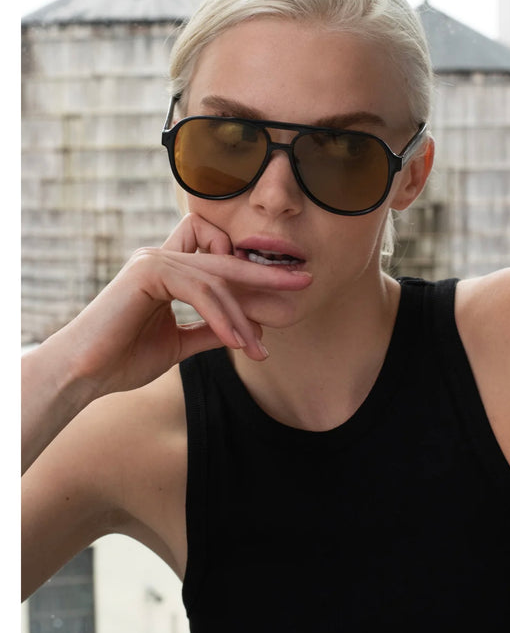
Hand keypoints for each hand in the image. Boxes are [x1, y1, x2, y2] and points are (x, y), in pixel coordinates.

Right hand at [43, 213, 311, 398]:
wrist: (82, 374)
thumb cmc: (123, 359)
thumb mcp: (179, 344)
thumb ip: (211, 331)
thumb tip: (248, 330)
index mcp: (168, 270)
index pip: (217, 257)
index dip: (248, 271)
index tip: (279, 291)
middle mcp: (161, 257)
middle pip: (226, 259)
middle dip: (267, 271)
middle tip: (304, 281)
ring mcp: (153, 261)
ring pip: (216, 278)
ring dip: (243, 315)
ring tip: (261, 346)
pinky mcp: (147, 272)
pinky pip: (199, 289)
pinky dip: (222, 316)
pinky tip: (238, 341)